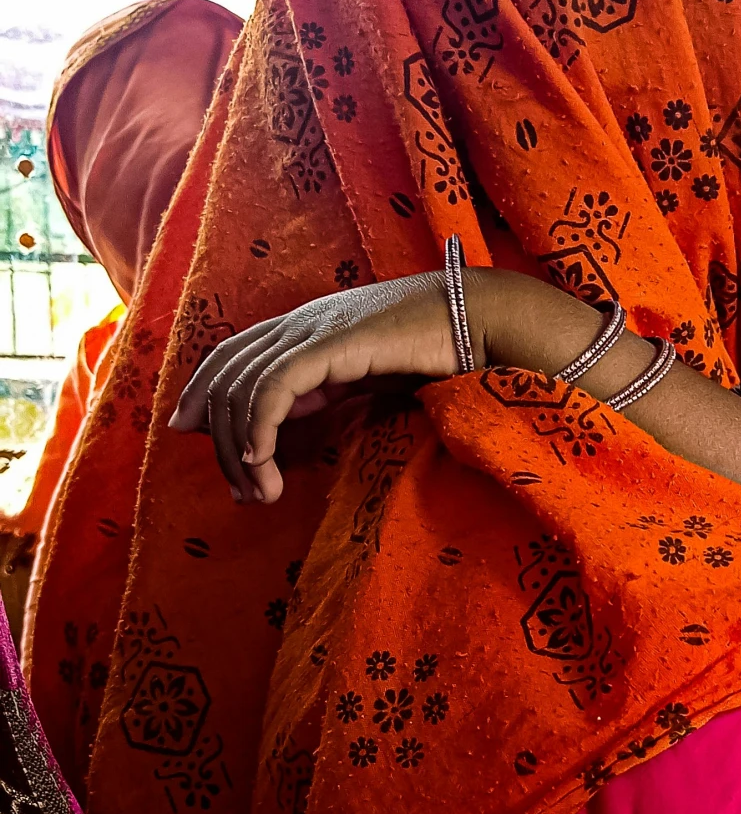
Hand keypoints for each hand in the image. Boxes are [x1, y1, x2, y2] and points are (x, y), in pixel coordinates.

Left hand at [168, 272, 462, 503]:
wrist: (478, 320)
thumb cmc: (436, 350)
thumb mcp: (363, 377)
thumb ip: (323, 390)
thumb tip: (286, 420)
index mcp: (304, 328)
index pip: (231, 356)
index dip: (200, 391)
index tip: (189, 434)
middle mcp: (298, 324)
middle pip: (227, 377)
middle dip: (221, 440)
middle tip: (243, 493)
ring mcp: (312, 331)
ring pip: (243, 389)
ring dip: (242, 449)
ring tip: (260, 493)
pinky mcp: (330, 346)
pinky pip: (272, 388)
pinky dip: (258, 427)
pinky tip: (262, 461)